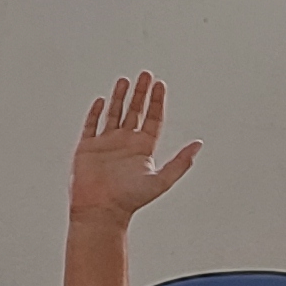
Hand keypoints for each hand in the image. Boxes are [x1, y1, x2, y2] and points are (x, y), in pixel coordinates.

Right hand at [70, 73, 201, 223]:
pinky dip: (95, 113)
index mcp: (143, 149)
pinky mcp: (87, 149)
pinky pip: (91, 126)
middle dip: (141, 93)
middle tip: (145, 75)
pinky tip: (100, 101)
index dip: (157, 101)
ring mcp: (106, 145)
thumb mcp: (162, 180)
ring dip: (120, 97)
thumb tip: (199, 144)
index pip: (152, 118)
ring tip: (124, 80)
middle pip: (135, 111)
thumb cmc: (130, 200)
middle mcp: (125, 144)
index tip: (160, 85)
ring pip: (114, 114)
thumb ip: (180, 162)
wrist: (100, 211)